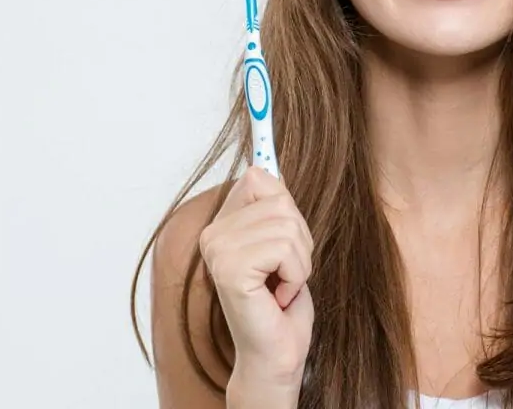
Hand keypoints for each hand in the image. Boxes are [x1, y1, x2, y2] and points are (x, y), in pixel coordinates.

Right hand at [199, 165, 314, 386]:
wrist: (277, 351)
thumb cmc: (282, 301)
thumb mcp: (284, 243)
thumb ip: (274, 205)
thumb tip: (269, 162)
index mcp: (222, 224)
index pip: (258, 176)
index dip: (284, 202)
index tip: (288, 232)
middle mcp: (213, 234)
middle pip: (280, 200)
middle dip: (299, 238)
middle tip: (286, 271)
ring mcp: (218, 250)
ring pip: (287, 225)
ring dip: (300, 260)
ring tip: (282, 284)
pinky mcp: (230, 269)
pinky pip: (285, 249)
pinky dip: (296, 274)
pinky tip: (279, 295)